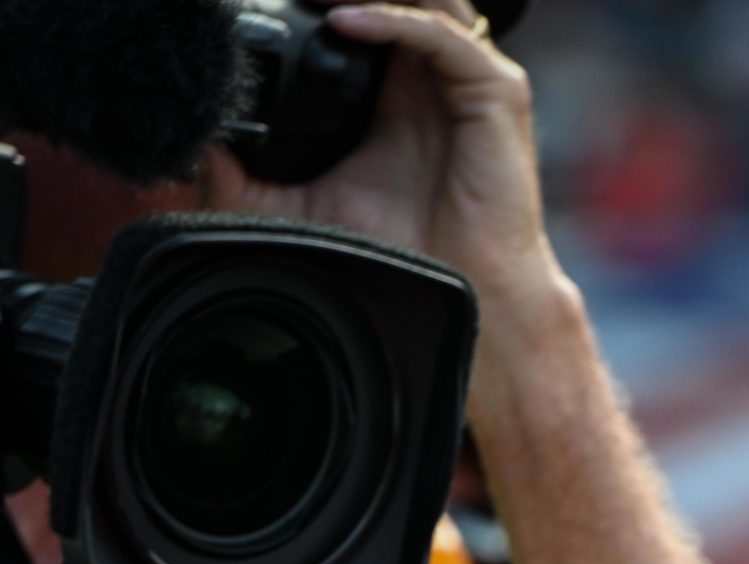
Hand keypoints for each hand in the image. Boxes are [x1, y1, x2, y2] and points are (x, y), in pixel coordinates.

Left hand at [201, 2, 556, 305]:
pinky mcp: (497, 96)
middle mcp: (435, 78)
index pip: (368, 10)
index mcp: (395, 93)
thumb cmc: (405, 258)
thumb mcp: (302, 209)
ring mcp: (471, 83)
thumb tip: (197, 147)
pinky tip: (344, 22)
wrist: (466, 298)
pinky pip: (444, 37)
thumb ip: (248, 181)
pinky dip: (396, 19)